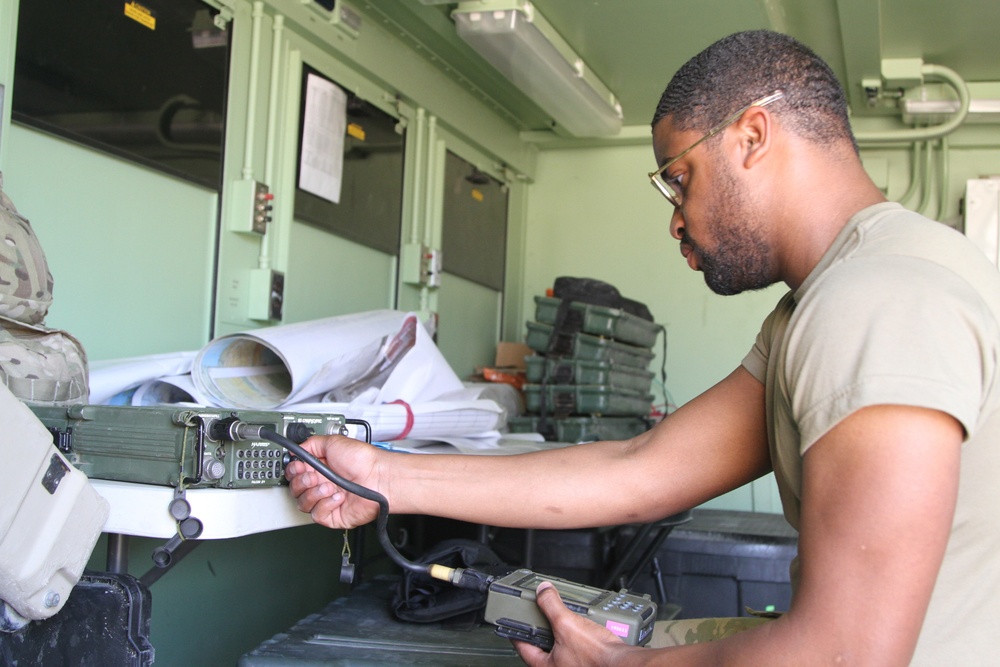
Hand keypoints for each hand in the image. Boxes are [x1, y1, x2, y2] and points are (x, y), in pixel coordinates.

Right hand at [284, 435, 383, 529]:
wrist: (379, 478)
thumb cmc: (363, 460)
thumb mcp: (334, 442)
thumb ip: (312, 444)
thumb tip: (297, 449)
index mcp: (320, 468)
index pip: (295, 473)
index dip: (293, 471)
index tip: (299, 466)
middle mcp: (322, 484)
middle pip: (295, 489)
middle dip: (301, 482)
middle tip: (314, 476)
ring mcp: (327, 500)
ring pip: (303, 504)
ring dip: (313, 494)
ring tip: (329, 486)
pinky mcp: (333, 515)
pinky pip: (317, 515)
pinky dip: (325, 505)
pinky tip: (338, 497)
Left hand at [514, 582, 641, 666]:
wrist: (622, 664)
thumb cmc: (596, 656)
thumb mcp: (566, 624)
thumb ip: (551, 605)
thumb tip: (543, 592)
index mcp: (544, 666)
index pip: (522, 647)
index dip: (517, 631)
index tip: (514, 622)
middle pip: (541, 647)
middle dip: (542, 630)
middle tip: (542, 617)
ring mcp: (572, 666)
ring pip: (559, 648)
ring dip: (561, 634)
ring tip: (566, 619)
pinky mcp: (586, 663)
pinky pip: (575, 649)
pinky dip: (576, 637)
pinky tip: (583, 628)